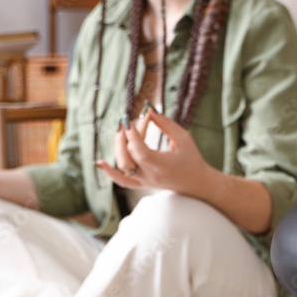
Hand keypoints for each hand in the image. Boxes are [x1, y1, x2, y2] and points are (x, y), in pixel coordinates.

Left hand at [96, 110, 222, 199]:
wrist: (197, 183)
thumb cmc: (191, 158)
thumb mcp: (183, 138)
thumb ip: (166, 124)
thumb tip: (148, 112)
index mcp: (162, 165)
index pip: (140, 150)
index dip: (132, 134)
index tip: (130, 119)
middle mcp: (151, 176)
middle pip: (129, 156)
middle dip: (126, 136)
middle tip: (128, 121)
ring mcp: (144, 181)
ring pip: (123, 166)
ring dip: (118, 147)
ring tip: (122, 131)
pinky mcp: (142, 184)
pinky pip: (122, 181)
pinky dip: (110, 173)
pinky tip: (100, 163)